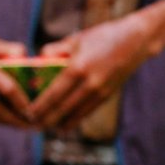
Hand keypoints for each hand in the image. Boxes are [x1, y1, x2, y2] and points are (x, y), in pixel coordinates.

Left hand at [29, 14, 153, 130]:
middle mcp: (90, 84)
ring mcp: (101, 91)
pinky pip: (88, 111)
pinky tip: (65, 124)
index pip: (54, 94)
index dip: (40, 107)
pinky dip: (75, 119)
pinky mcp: (108, 95)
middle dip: (46, 119)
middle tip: (31, 125)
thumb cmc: (102, 36)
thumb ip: (55, 50)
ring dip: (60, 123)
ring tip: (45, 128)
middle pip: (63, 108)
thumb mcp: (76, 39)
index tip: (27, 113)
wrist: (136, 41)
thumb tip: (38, 60)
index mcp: (78, 68)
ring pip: (77, 114)